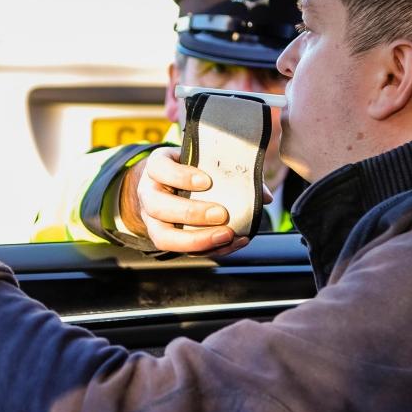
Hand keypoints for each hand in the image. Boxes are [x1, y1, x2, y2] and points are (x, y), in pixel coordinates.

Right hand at [118, 147, 270, 255]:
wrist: (165, 185)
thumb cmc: (187, 170)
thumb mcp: (201, 161)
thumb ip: (230, 172)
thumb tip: (263, 197)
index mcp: (156, 168)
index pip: (159, 168)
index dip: (181, 176)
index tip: (207, 181)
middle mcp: (148, 194)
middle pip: (159, 207)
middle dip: (191, 213)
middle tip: (221, 214)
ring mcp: (152, 220)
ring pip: (164, 236)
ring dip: (197, 239)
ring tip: (226, 234)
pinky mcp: (164, 238)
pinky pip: (182, 250)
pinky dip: (209, 249)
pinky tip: (232, 242)